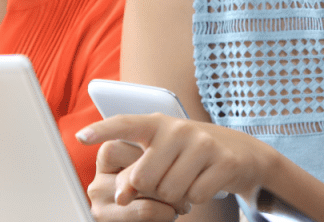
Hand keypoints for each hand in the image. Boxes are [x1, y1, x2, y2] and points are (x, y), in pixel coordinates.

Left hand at [77, 114, 278, 208]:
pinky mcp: (224, 162)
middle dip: (151, 191)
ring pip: (170, 191)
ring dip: (175, 197)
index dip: (102, 130)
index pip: (125, 124)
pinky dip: (196, 199)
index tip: (80, 137)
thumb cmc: (191, 154)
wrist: (243, 153)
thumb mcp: (163, 153)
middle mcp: (179, 129)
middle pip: (144, 178)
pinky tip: (203, 184)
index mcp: (158, 123)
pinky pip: (195, 196)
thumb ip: (137, 169)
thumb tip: (121, 196)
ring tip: (185, 184)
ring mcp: (204, 144)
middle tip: (165, 184)